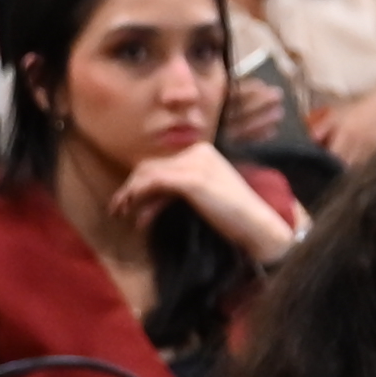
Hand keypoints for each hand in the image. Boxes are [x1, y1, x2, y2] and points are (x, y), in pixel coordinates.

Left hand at [117, 136, 299, 255]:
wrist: (257, 224)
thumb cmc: (234, 216)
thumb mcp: (202, 197)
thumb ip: (175, 192)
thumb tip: (144, 203)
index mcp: (202, 152)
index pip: (160, 164)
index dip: (139, 183)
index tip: (128, 204)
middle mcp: (197, 152)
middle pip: (150, 166)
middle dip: (130, 188)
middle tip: (118, 209)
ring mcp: (194, 164)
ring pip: (148, 173)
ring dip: (129, 193)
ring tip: (121, 212)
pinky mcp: (191, 179)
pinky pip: (155, 183)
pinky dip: (140, 196)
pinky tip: (134, 212)